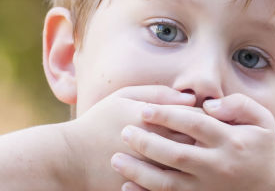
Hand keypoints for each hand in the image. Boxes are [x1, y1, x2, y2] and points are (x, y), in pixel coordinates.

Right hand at [60, 85, 196, 190]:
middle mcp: (154, 146)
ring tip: (195, 155)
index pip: (194, 117)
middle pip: (196, 143)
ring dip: (196, 161)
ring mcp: (150, 171)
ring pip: (189, 167)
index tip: (202, 119)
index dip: (203, 117)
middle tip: (204, 138)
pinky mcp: (144, 189)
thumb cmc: (98, 122)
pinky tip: (180, 172)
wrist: (71, 159)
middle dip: (203, 139)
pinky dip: (183, 180)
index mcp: (152, 120)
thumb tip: (191, 98)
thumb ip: (158, 93)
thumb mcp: (123, 97)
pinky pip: (173, 187)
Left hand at [111, 93, 274, 190]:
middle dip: (146, 142)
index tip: (144, 109)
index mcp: (231, 141)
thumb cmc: (263, 146)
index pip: (194, 124)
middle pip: (176, 154)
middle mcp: (218, 166)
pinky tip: (127, 186)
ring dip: (139, 171)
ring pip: (168, 182)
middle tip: (124, 131)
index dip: (167, 115)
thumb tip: (208, 105)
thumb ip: (238, 104)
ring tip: (116, 159)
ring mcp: (208, 188)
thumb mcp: (262, 119)